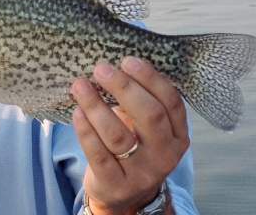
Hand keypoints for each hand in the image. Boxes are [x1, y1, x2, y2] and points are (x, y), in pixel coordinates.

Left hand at [71, 57, 188, 214]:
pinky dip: (86, 130)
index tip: (128, 60)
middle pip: (150, 115)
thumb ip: (141, 99)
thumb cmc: (136, 146)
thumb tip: (116, 60)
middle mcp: (165, 155)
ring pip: (119, 135)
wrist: (125, 195)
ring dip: (97, 106)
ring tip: (80, 85)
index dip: (151, 79)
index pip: (171, 102)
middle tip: (102, 68)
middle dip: (124, 87)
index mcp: (178, 135)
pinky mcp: (116, 185)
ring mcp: (142, 173)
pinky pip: (99, 154)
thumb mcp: (147, 127)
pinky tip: (77, 111)